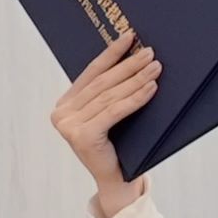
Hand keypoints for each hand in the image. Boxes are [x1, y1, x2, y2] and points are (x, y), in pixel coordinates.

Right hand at [52, 31, 162, 191]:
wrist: (117, 180)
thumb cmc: (118, 144)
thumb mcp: (108, 115)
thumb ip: (109, 93)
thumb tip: (133, 57)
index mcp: (65, 104)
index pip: (92, 73)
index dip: (111, 54)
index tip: (129, 37)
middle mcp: (62, 114)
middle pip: (102, 83)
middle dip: (128, 65)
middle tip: (150, 52)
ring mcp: (69, 126)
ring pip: (109, 96)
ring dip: (136, 79)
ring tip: (155, 68)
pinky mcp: (82, 136)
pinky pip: (114, 111)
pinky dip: (135, 98)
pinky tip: (150, 88)